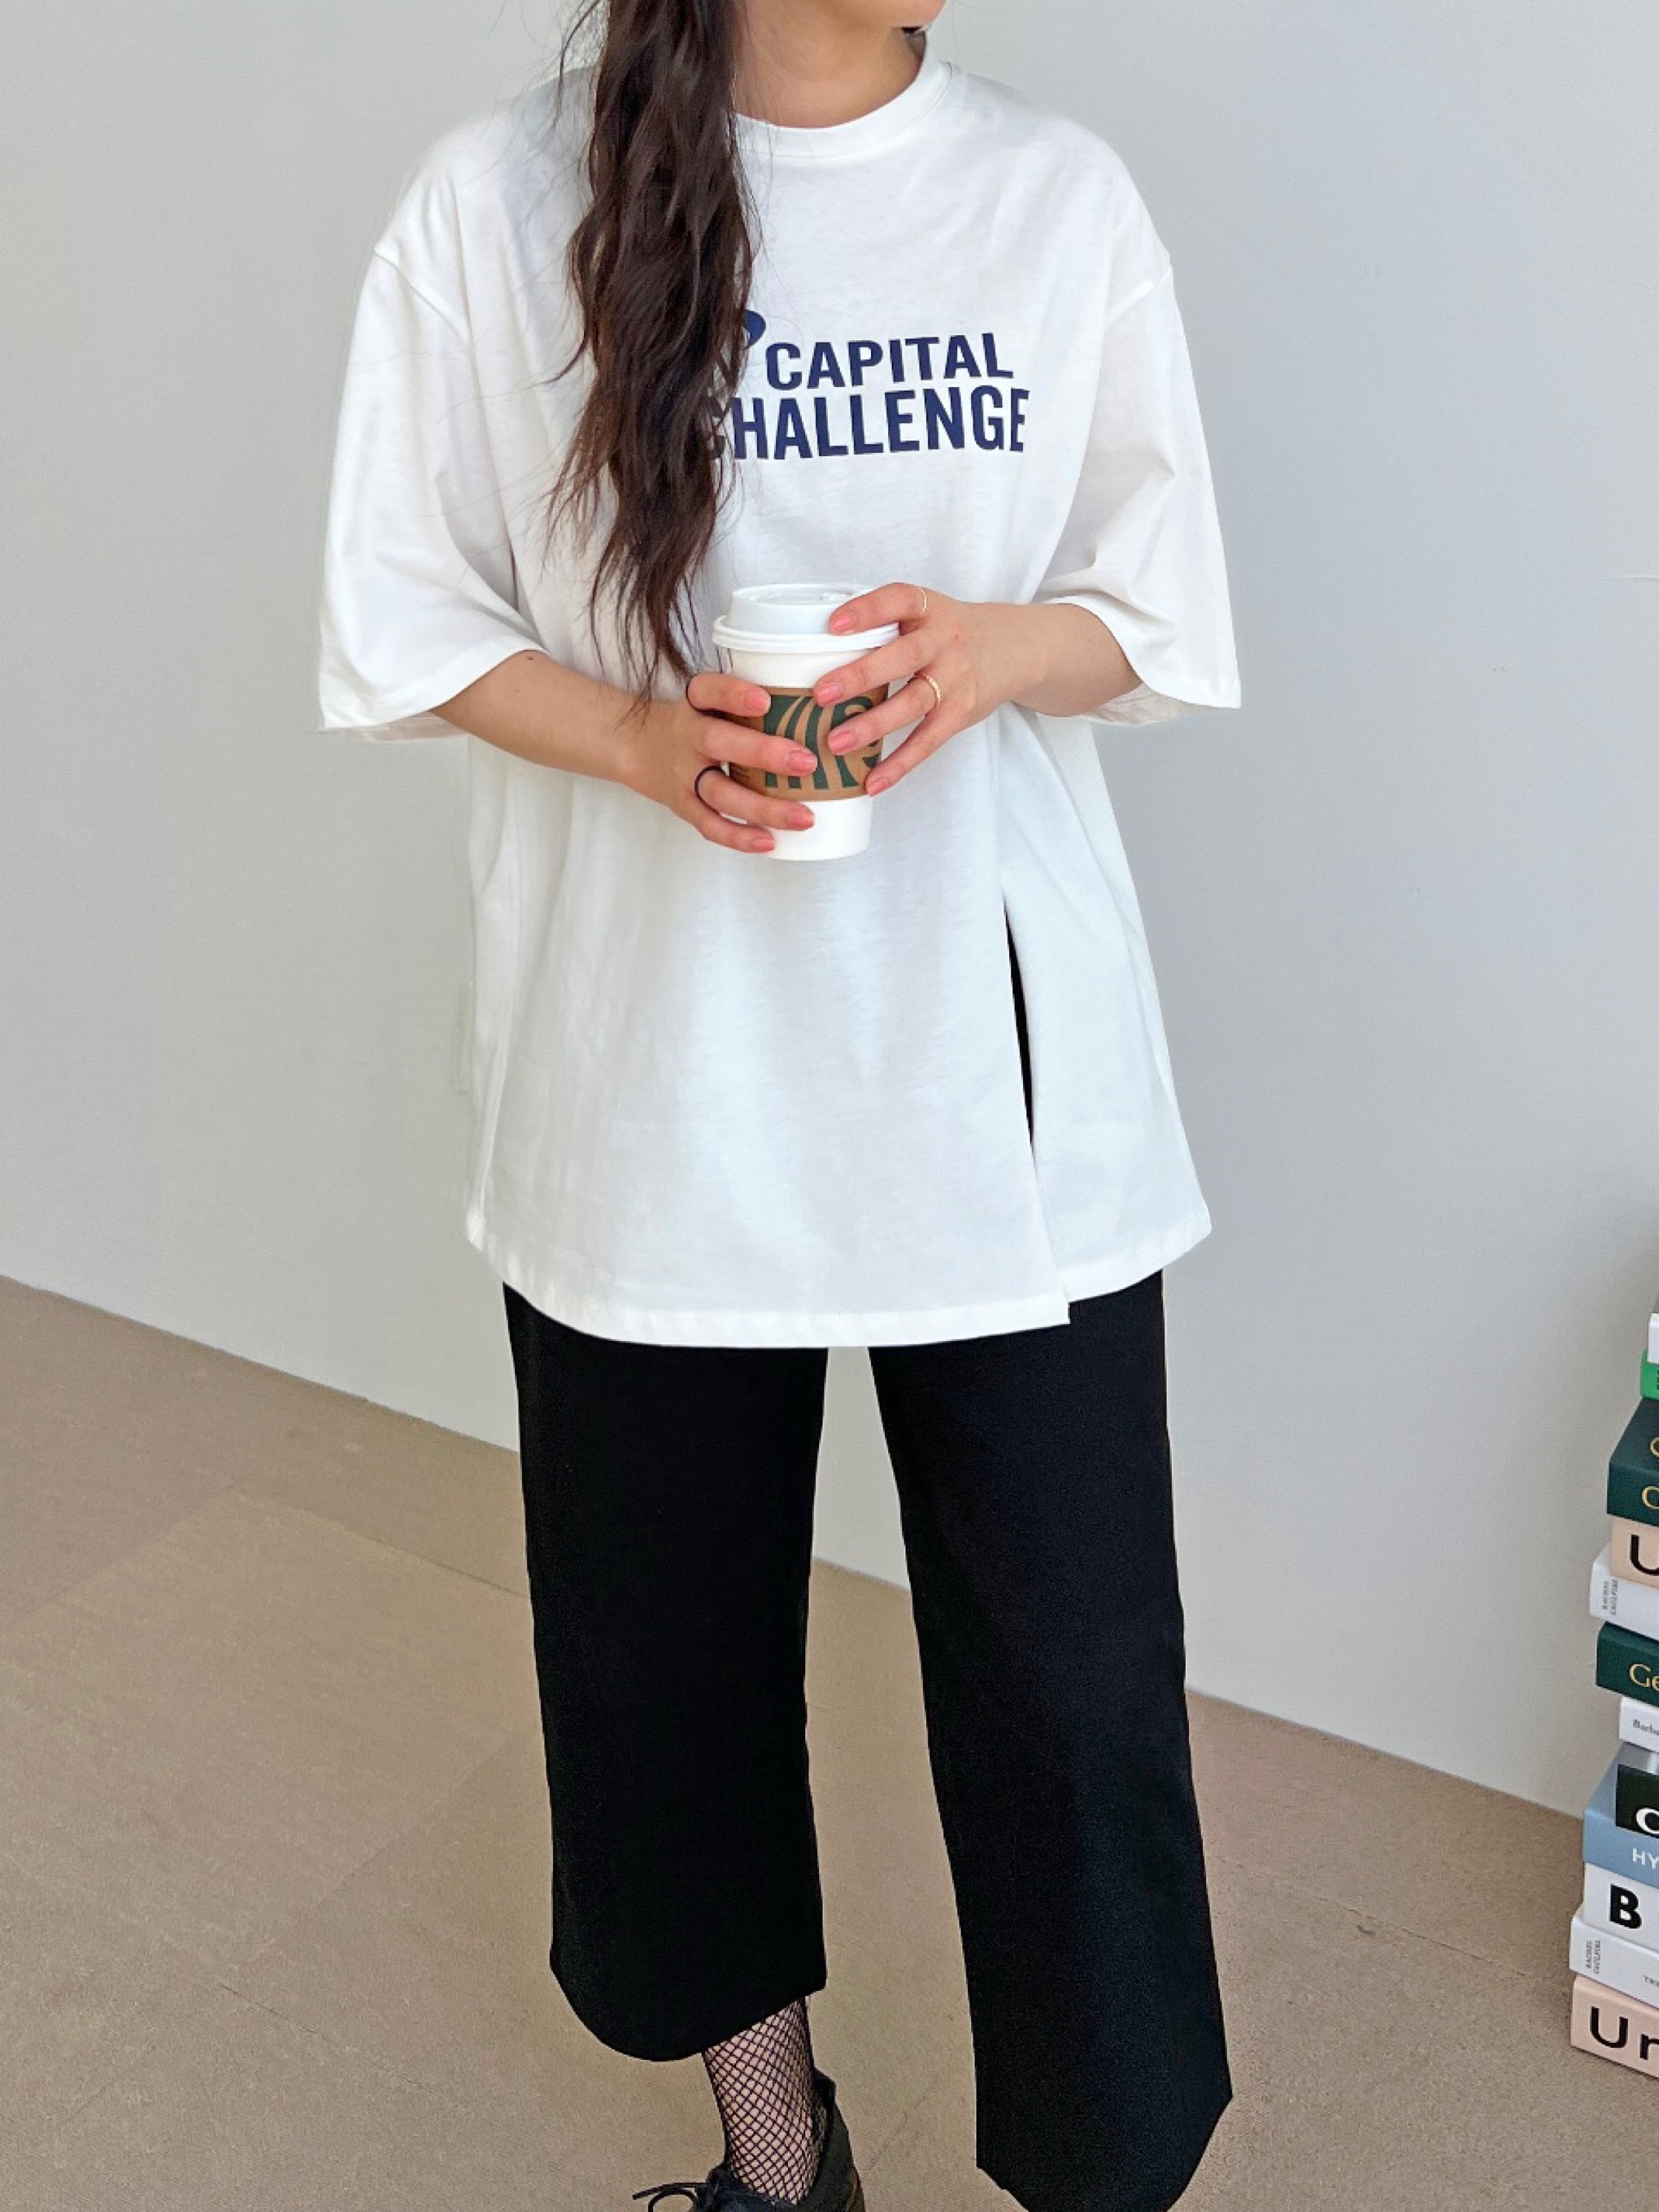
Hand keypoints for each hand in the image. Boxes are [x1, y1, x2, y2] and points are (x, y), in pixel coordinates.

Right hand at [622, 675, 825, 854]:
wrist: (638, 747)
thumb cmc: (698, 720)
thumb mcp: (712, 700)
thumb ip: (751, 702)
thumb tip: (823, 707)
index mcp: (695, 703)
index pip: (709, 690)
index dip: (735, 694)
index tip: (766, 699)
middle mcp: (686, 737)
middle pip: (718, 743)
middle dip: (763, 753)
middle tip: (807, 762)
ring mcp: (683, 775)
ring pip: (720, 793)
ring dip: (763, 808)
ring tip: (805, 817)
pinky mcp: (683, 805)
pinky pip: (709, 825)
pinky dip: (739, 837)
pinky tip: (771, 842)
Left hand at [811, 582, 1137, 792]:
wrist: (1014, 648)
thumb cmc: (948, 632)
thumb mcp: (925, 613)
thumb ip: (883, 625)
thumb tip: (807, 650)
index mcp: (929, 608)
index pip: (898, 600)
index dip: (867, 610)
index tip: (833, 625)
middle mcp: (945, 640)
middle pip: (903, 656)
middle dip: (861, 675)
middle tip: (821, 693)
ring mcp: (956, 678)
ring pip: (912, 703)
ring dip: (873, 725)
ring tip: (835, 744)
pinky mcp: (961, 712)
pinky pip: (928, 741)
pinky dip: (899, 764)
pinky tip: (871, 781)